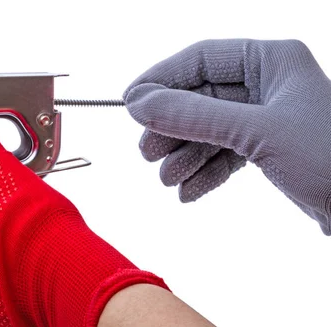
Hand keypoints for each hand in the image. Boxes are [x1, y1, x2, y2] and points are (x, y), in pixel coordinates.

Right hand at [123, 39, 330, 234]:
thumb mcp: (255, 132)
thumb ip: (193, 116)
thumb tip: (140, 103)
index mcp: (272, 61)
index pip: (201, 59)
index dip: (161, 80)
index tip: (129, 103)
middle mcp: (268, 84)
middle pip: (200, 99)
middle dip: (172, 128)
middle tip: (146, 152)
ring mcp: (267, 118)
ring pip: (209, 130)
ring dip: (184, 156)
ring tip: (168, 179)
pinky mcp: (268, 149)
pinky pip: (224, 154)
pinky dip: (204, 173)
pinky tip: (189, 192)